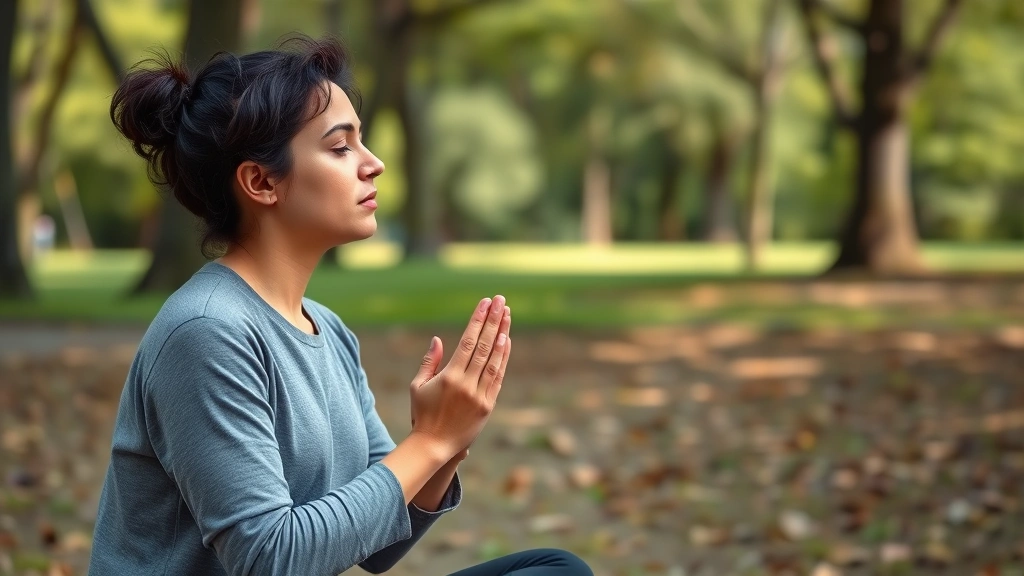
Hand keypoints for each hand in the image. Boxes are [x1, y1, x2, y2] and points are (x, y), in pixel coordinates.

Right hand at [409, 295, 511, 459]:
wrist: (434, 446)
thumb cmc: (422, 414)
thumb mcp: (418, 386)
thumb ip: (429, 361)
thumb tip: (438, 339)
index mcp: (449, 376)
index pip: (468, 341)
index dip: (478, 320)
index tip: (485, 303)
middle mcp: (467, 384)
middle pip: (485, 345)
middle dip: (494, 320)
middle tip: (501, 300)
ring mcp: (480, 395)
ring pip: (495, 359)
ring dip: (502, 334)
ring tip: (507, 315)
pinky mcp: (488, 405)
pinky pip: (498, 377)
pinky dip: (504, 358)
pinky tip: (506, 341)